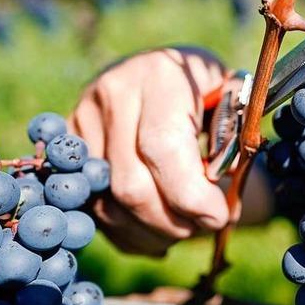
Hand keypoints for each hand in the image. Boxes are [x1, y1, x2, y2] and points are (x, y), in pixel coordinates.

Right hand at [68, 48, 229, 255]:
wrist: (160, 71)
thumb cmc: (207, 90)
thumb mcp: (234, 97)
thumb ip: (236, 136)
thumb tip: (221, 186)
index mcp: (160, 76)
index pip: (163, 147)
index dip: (191, 195)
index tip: (219, 216)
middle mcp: (113, 94)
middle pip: (131, 186)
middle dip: (174, 222)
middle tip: (205, 225)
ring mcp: (82, 120)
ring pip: (109, 206)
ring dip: (153, 232)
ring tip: (185, 226)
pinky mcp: (68, 147)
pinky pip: (93, 209)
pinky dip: (129, 233)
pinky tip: (157, 229)